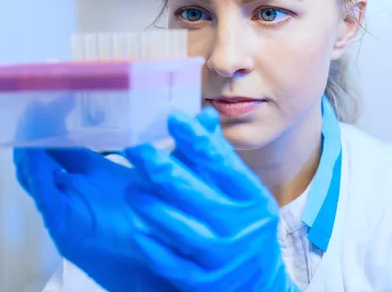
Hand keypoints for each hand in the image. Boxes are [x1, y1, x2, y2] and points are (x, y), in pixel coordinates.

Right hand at [13, 101, 175, 291]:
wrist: (166, 271)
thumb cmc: (167, 226)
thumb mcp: (176, 182)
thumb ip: (186, 150)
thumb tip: (207, 119)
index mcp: (97, 175)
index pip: (68, 142)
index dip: (60, 118)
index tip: (59, 90)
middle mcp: (78, 189)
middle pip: (45, 155)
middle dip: (37, 128)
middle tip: (35, 98)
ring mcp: (69, 208)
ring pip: (36, 174)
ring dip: (29, 147)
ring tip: (27, 120)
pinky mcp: (66, 227)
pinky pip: (45, 198)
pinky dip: (35, 175)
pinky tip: (32, 155)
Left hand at [123, 108, 299, 291]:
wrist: (259, 284)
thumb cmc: (245, 225)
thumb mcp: (242, 191)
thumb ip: (219, 156)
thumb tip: (203, 116)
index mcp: (252, 198)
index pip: (222, 164)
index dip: (196, 140)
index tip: (173, 118)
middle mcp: (240, 226)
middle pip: (196, 194)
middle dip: (162, 170)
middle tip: (136, 151)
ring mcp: (222, 257)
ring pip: (182, 228)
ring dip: (152, 207)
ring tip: (132, 190)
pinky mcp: (204, 282)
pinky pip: (173, 264)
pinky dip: (154, 248)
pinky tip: (137, 233)